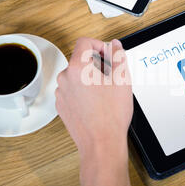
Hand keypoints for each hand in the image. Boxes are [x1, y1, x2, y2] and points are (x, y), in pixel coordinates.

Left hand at [55, 37, 132, 159]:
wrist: (101, 143)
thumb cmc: (111, 115)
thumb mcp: (122, 79)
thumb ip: (118, 56)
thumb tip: (115, 46)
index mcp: (78, 68)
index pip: (84, 42)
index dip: (99, 44)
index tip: (107, 54)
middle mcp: (65, 78)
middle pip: (80, 59)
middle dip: (96, 63)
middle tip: (111, 75)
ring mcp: (62, 93)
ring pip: (76, 76)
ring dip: (89, 78)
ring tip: (105, 93)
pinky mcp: (62, 106)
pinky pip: (72, 91)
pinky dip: (83, 92)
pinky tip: (96, 103)